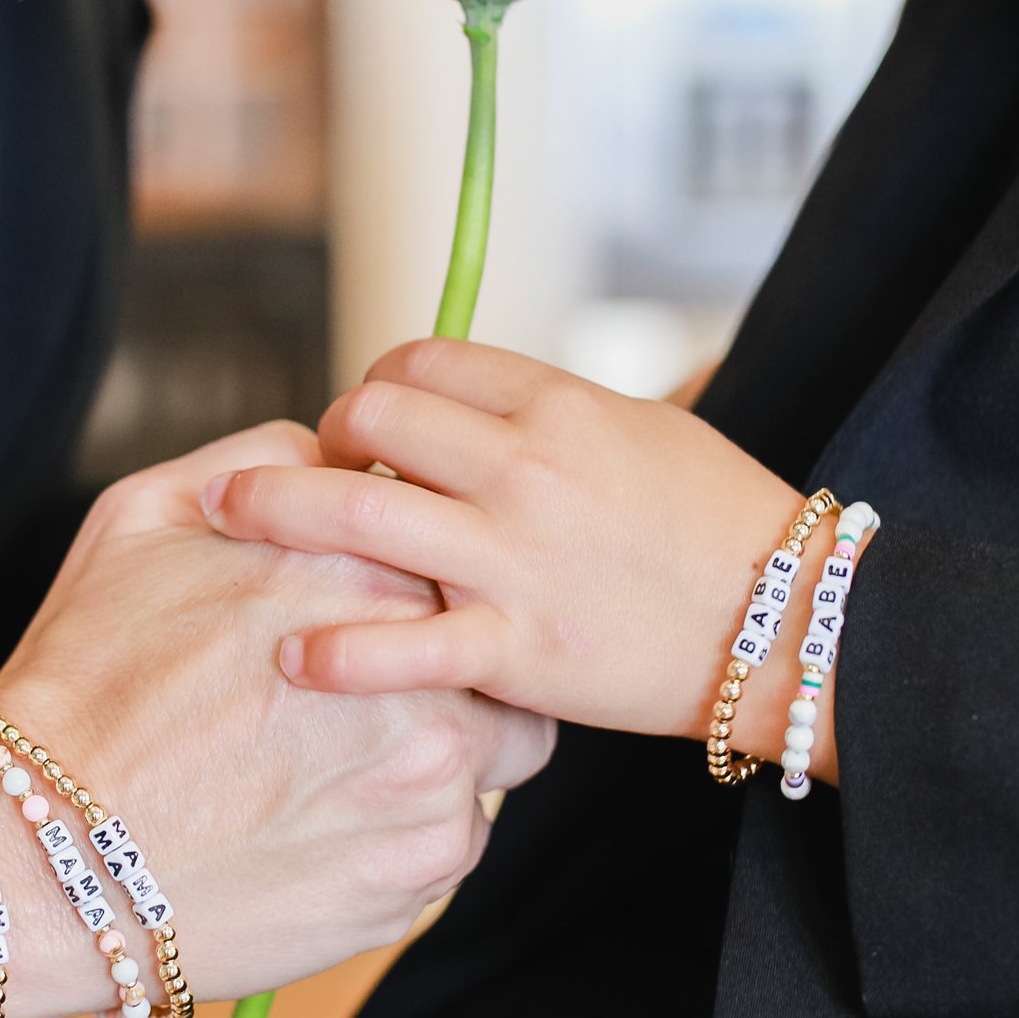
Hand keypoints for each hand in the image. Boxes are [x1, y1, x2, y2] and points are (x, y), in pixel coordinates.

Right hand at [0, 419, 554, 1004]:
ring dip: (437, 746)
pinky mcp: (420, 876)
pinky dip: (405, 829)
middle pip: (493, 645)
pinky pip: (453, 838)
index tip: (377, 601)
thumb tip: (338, 454)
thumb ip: (266, 459)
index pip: (453, 540)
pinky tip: (319, 824)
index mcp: (364, 567)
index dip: (415, 574)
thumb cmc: (86, 686)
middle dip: (448, 658)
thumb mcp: (144, 516)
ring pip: (492, 747)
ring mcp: (433, 782)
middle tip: (371, 687)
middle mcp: (422, 670)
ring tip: (338, 764)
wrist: (46, 856)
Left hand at [199, 344, 817, 754]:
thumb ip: (550, 407)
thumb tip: (480, 386)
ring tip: (225, 517)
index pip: (417, 363)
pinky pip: (402, 647)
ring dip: (275, 512)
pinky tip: (293, 655)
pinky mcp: (518, 652)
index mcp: (555, 404)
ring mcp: (514, 561)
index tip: (363, 420)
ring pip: (358, 518)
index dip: (371, 386)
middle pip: (371, 421)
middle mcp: (524, 468)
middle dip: (321, 440)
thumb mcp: (645, 425)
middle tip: (303, 471)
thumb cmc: (720, 517)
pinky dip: (338, 652)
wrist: (793, 619)